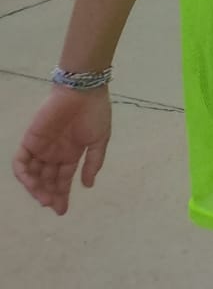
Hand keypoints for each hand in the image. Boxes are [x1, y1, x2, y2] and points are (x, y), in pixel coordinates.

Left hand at [12, 86, 111, 215]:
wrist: (82, 92)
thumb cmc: (94, 114)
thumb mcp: (100, 140)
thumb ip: (93, 162)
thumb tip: (88, 185)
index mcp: (71, 153)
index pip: (62, 179)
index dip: (62, 195)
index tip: (62, 211)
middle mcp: (54, 153)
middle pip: (47, 180)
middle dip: (49, 195)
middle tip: (53, 205)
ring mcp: (41, 148)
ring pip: (33, 174)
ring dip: (36, 188)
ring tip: (44, 198)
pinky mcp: (29, 140)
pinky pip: (21, 161)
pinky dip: (23, 174)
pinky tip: (32, 183)